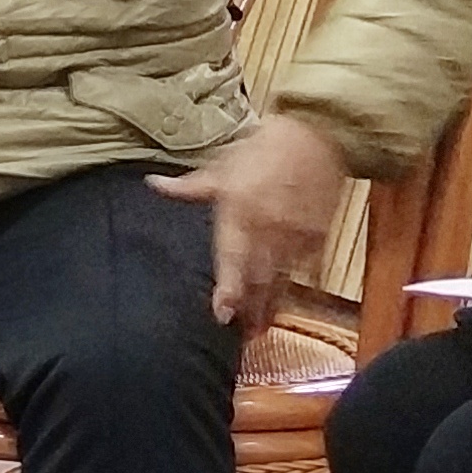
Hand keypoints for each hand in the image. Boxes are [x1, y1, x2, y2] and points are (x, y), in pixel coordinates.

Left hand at [147, 111, 348, 329]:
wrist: (318, 135)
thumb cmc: (262, 148)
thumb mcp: (221, 165)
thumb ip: (188, 187)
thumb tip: (152, 185)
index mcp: (239, 211)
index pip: (231, 259)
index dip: (228, 290)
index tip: (221, 315)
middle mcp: (268, 229)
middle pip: (258, 279)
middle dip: (249, 309)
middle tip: (241, 336)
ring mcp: (297, 235)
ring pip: (281, 280)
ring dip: (271, 306)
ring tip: (259, 329)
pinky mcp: (318, 236)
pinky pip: (306, 270)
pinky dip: (294, 288)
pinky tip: (286, 302)